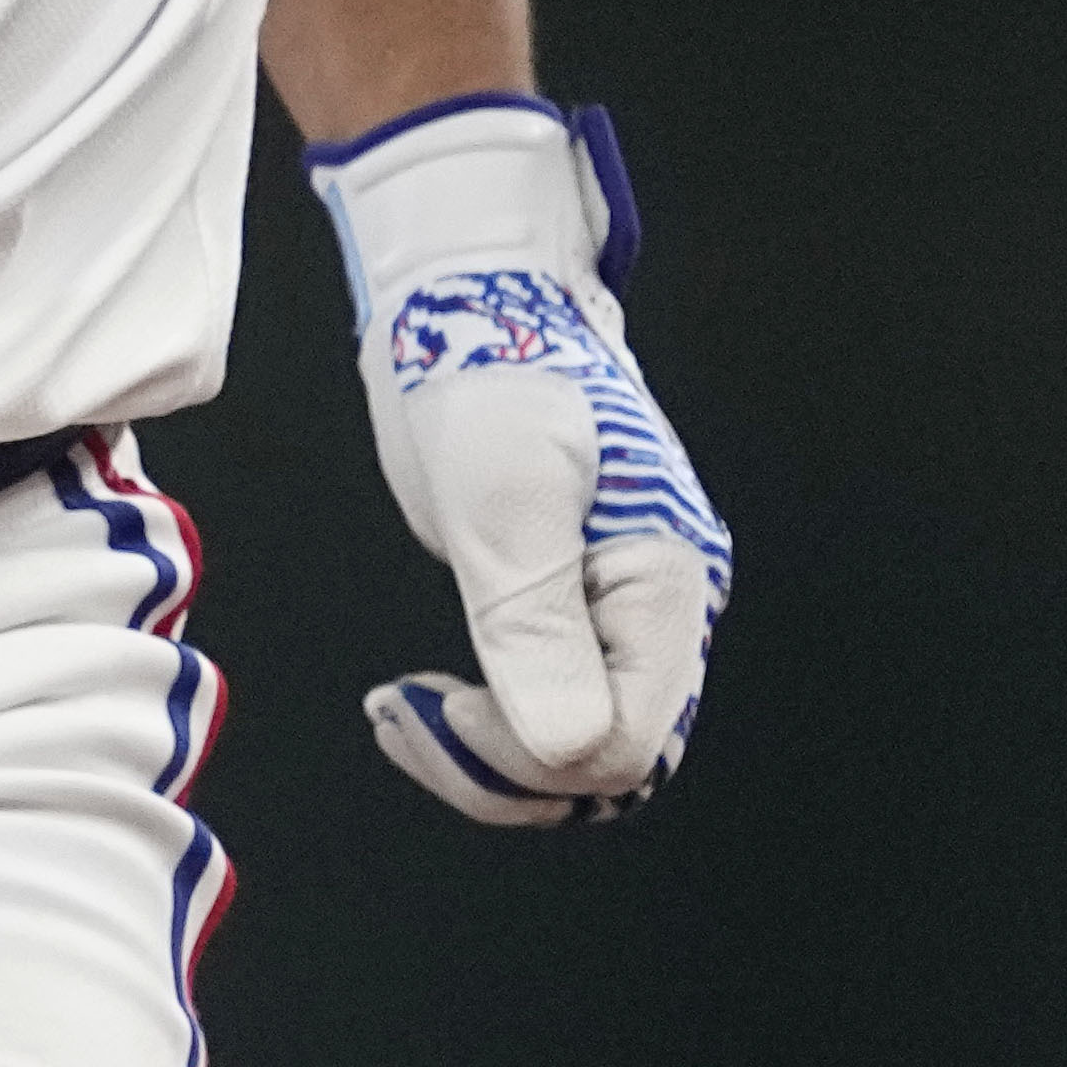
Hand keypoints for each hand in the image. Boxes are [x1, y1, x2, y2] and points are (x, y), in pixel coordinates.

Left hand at [311, 95, 722, 824]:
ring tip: (399, 712)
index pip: (627, 744)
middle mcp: (663, 609)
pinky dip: (491, 727)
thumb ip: (537, 628)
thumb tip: (565, 757)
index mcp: (667, 582)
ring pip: (582, 750)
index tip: (441, 699)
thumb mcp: (501, 501)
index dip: (531, 752)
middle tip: (401, 714)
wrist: (473, 298)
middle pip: (610, 763)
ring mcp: (622, 612)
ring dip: (491, 759)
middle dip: (502, 768)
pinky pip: (557, 708)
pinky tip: (423, 700)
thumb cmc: (490, 370)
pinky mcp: (577, 608)